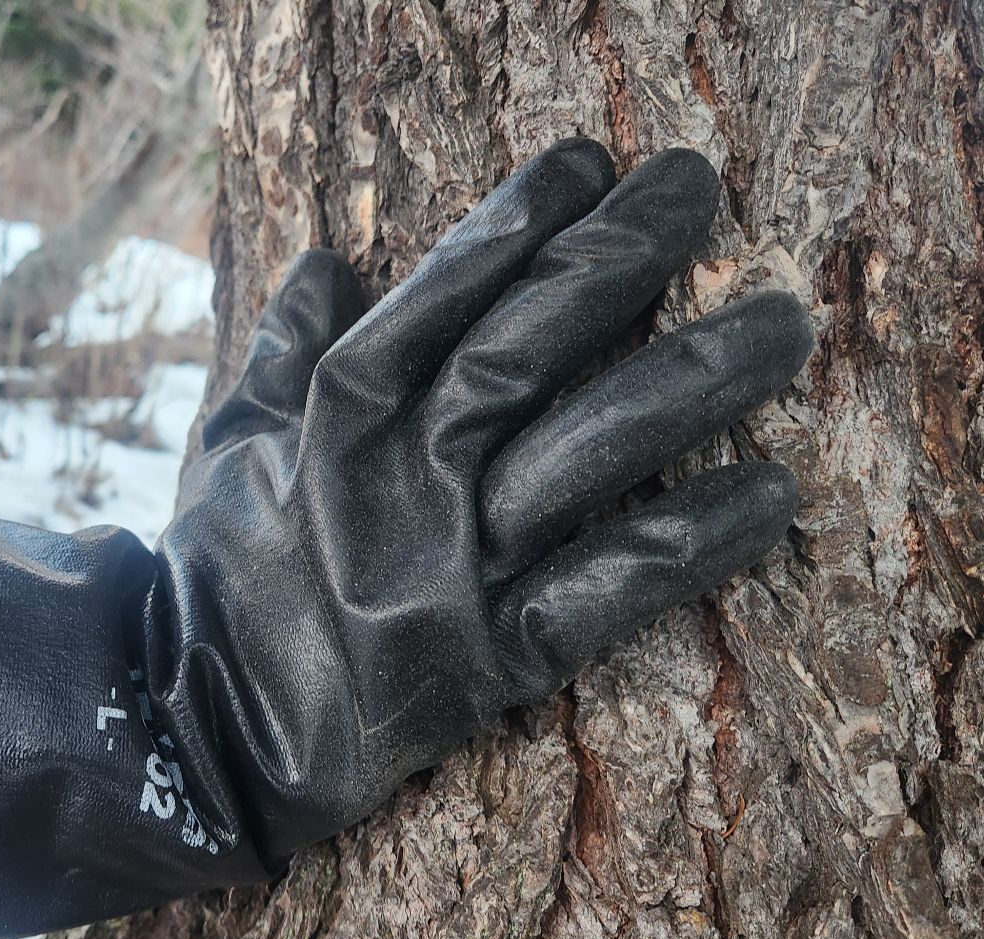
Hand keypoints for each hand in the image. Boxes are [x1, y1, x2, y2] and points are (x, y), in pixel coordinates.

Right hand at [150, 140, 810, 858]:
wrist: (199, 731)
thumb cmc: (220, 577)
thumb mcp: (226, 448)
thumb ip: (275, 353)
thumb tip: (322, 261)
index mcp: (334, 415)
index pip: (440, 295)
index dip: (516, 222)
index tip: (588, 161)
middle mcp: (401, 477)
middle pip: (527, 348)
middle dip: (618, 258)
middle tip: (696, 185)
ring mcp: (451, 570)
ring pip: (586, 454)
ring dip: (691, 383)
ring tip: (783, 325)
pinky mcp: (489, 664)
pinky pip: (606, 593)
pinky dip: (691, 544)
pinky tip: (773, 493)